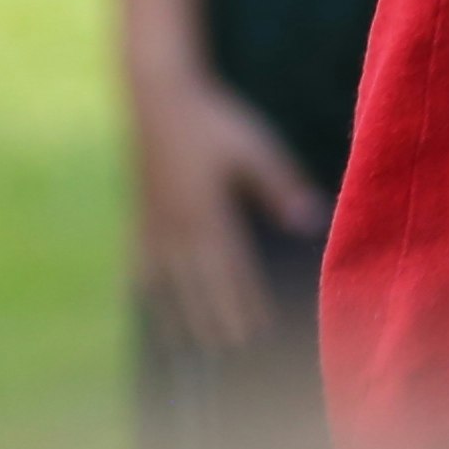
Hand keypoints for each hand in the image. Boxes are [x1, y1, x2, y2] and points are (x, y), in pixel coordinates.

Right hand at [126, 67, 324, 351]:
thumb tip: (309, 222)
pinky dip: (147, 286)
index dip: (243, 303)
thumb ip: (280, 187)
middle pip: (199, 284)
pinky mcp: (138, 213)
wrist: (159, 96)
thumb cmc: (215, 120)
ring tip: (189, 344)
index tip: (255, 332)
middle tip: (229, 352)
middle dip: (215, 319)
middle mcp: (177, 225)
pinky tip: (150, 302)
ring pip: (167, 280)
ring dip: (180, 313)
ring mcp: (152, 221)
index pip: (230, 270)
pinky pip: (141, 260)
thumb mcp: (256, 148)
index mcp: (208, 212)